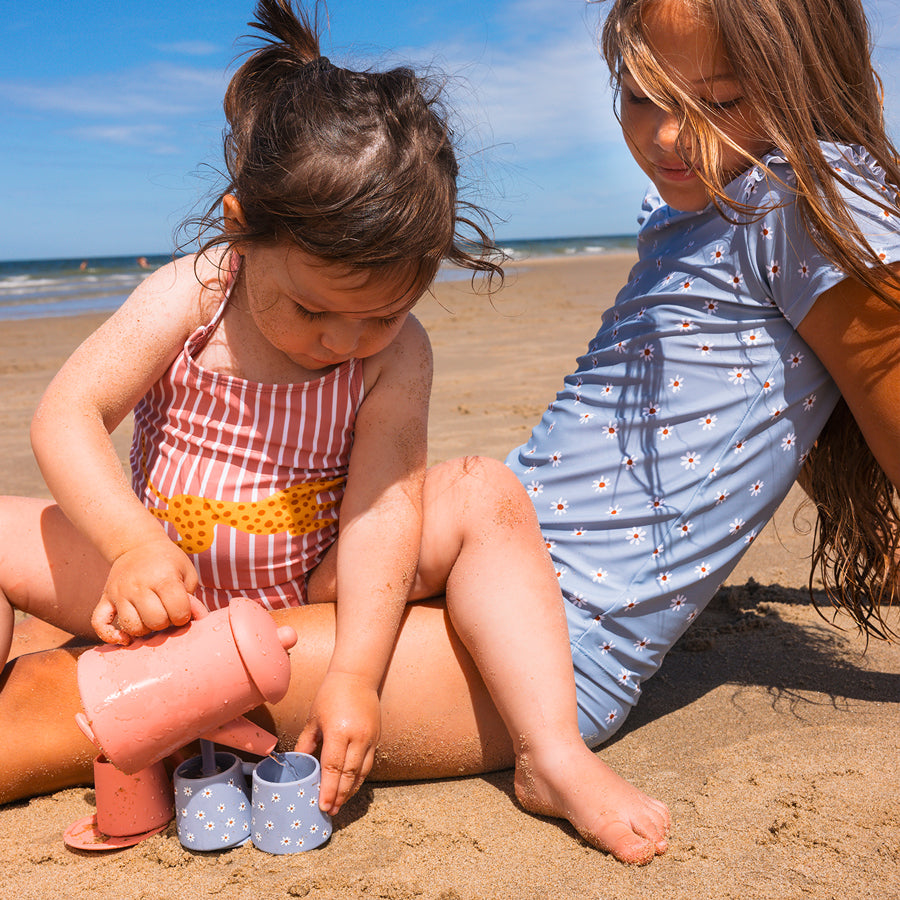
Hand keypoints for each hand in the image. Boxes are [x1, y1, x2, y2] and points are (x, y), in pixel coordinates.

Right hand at [91, 538, 197, 642]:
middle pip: (155, 621)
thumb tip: (199, 619)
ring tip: (150, 620)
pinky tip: (124, 638)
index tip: (182, 611)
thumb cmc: (167, 562)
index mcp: (163, 578)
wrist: (137, 546)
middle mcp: (138, 585)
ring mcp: (119, 593)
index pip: (177, 610)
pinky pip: (99, 624)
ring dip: (144, 630)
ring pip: (131, 626)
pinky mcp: (105, 599)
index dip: (184, 616)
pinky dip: (110, 635)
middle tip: (166, 614)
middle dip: (165, 624)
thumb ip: (193, 598)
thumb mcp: (187, 573)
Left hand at [294, 671, 380, 815]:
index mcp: (339, 731)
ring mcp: (370, 738)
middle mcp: (358, 737)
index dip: (328, 790)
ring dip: (351, 790)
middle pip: (349, 774)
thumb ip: (306, 743)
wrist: (357, 677)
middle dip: (340, 795)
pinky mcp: (376, 738)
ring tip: (341, 803)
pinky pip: (368, 763)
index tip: (324, 806)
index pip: (333, 768)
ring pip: (362, 772)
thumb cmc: (331, 695)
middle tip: (331, 810)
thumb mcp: (314, 718)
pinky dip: (359, 777)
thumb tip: (298, 763)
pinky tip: (350, 786)